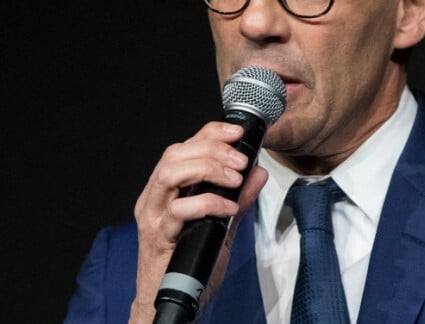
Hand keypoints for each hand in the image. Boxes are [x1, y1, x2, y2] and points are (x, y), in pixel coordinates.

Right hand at [128, 122, 267, 322]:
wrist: (171, 304)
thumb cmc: (190, 261)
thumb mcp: (222, 224)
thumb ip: (239, 197)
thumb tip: (259, 172)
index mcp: (167, 189)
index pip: (184, 146)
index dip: (210, 133)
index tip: (237, 133)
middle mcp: (155, 197)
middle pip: (175, 154)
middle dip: (212, 150)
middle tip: (240, 162)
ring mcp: (154, 217)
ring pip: (169, 173)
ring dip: (207, 169)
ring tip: (234, 179)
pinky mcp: (158, 238)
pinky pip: (178, 210)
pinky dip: (207, 203)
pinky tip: (227, 208)